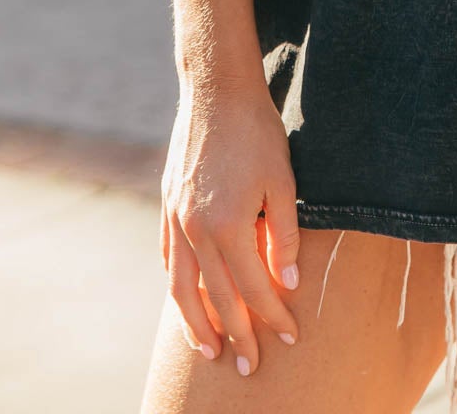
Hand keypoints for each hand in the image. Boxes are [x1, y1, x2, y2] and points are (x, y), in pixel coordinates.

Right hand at [159, 74, 301, 372]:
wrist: (216, 89)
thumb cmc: (258, 133)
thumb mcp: (284, 181)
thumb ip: (285, 234)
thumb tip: (288, 283)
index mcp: (229, 225)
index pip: (253, 288)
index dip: (273, 316)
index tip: (289, 337)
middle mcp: (196, 228)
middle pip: (216, 298)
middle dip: (235, 335)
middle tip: (247, 367)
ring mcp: (176, 217)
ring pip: (182, 287)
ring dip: (195, 323)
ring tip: (208, 350)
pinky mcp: (167, 203)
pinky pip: (169, 257)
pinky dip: (177, 285)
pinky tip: (185, 299)